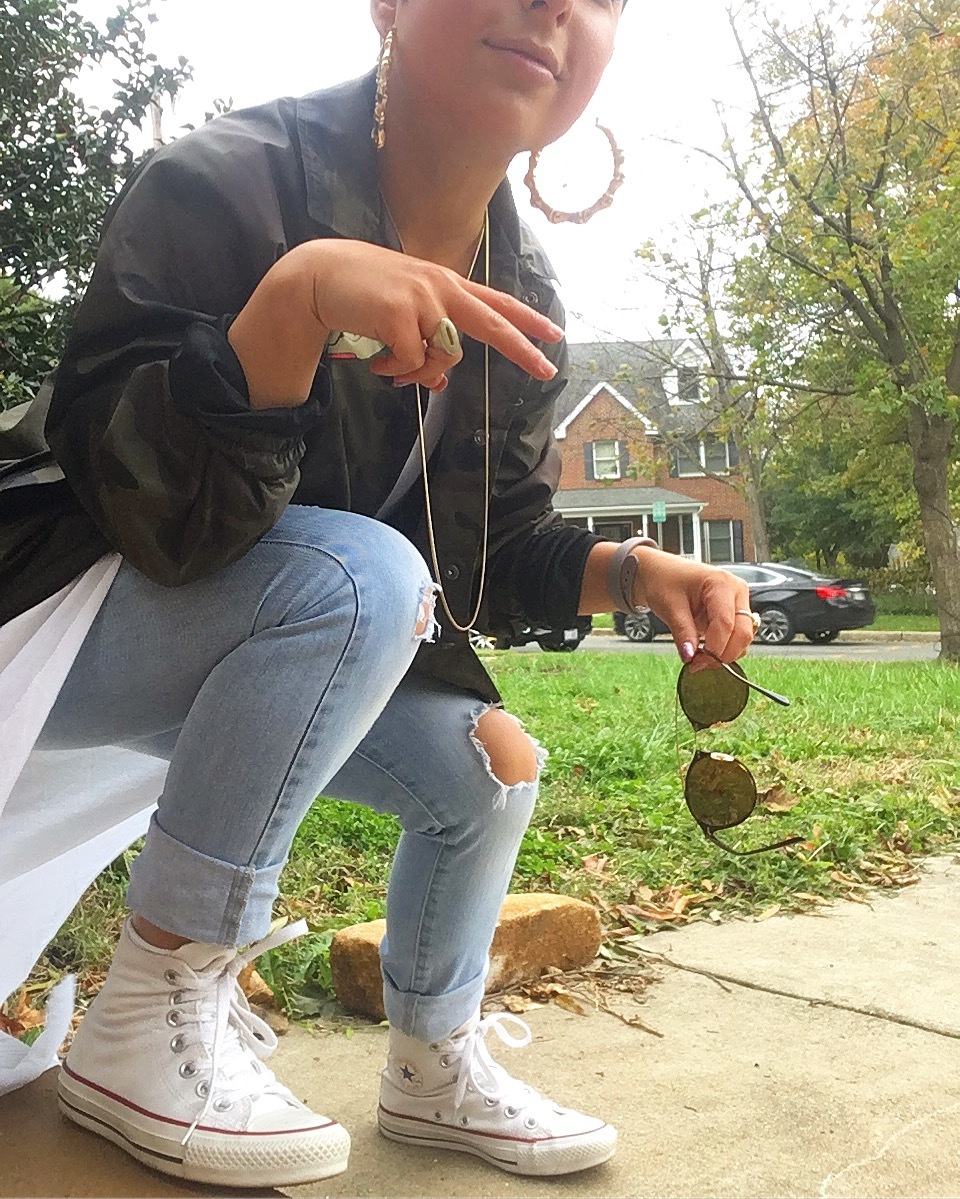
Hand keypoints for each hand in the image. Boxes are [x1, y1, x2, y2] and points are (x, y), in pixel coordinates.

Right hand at [228, 239, 562, 408]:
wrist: (318, 275)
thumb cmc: (360, 293)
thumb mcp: (401, 310)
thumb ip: (425, 339)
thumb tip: (439, 383)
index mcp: (445, 283)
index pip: (495, 301)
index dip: (526, 319)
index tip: (554, 334)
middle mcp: (440, 288)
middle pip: (491, 323)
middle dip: (521, 348)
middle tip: (545, 369)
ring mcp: (421, 299)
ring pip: (443, 356)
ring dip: (418, 374)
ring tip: (392, 369)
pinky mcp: (399, 315)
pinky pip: (411, 362)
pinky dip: (394, 371)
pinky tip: (375, 362)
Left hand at [629, 547, 753, 668]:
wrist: (660, 574)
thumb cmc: (665, 580)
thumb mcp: (669, 606)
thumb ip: (682, 632)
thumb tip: (690, 656)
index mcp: (721, 583)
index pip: (726, 623)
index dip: (714, 648)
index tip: (696, 662)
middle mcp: (736, 591)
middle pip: (743, 632)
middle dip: (723, 654)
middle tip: (698, 665)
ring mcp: (738, 602)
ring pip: (743, 637)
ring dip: (725, 653)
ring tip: (699, 658)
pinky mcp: (734, 613)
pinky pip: (737, 637)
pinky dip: (724, 648)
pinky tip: (705, 651)